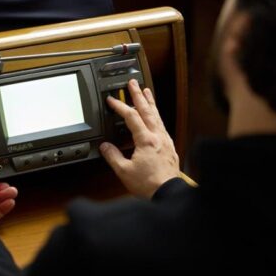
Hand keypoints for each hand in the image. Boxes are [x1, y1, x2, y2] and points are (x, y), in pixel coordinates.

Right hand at [99, 79, 179, 198]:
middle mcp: (158, 137)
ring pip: (157, 116)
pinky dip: (156, 117)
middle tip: (133, 82)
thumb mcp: (124, 171)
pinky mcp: (170, 147)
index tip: (112, 100)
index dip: (120, 106)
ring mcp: (166, 141)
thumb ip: (113, 156)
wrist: (168, 193)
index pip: (131, 117)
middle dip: (139, 95)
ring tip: (147, 92)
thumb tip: (105, 147)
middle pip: (147, 110)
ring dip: (150, 103)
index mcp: (146, 140)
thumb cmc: (149, 184)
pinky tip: (155, 117)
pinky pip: (162, 126)